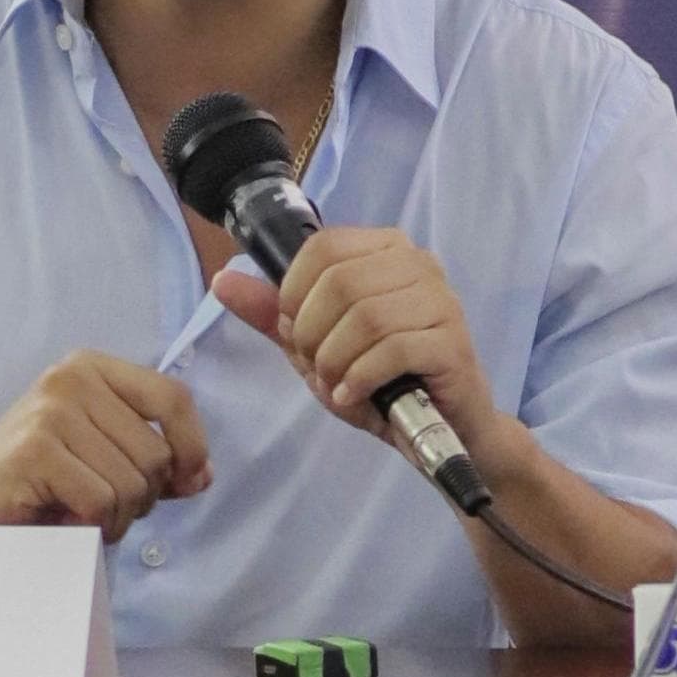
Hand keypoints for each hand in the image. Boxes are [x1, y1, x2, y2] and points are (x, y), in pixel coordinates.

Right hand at [0, 350, 209, 538]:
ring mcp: (51, 411)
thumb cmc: (27, 487)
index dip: (192, 446)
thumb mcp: (97, 460)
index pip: (173, 397)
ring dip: (116, 517)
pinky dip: (93, 526)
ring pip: (133, 482)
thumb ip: (153, 461)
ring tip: (77, 513)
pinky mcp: (34, 451)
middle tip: (101, 506)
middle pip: (157, 451)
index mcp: (90, 368)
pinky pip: (102, 501)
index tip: (186, 481)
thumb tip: (203, 474)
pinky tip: (62, 521)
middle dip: (142, 497)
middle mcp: (71, 378)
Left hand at [212, 228, 509, 460]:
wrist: (442, 429)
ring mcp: (442, 302)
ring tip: (337, 383)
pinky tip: (355, 395)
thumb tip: (222, 280)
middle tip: (317, 366)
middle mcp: (419, 264)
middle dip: (312, 333)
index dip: (294, 293)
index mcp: (386, 251)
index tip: (296, 332)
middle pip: (341, 281)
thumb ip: (274, 315)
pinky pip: (393, 349)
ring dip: (336, 360)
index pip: (323, 247)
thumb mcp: (317, 346)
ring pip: (366, 316)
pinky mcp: (453, 343)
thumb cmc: (381, 381)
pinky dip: (360, 378)